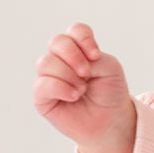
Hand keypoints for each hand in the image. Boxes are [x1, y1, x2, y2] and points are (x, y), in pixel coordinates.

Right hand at [33, 21, 134, 145]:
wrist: (111, 122)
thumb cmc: (110, 94)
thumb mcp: (110, 69)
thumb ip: (92, 57)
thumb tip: (67, 63)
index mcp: (79, 50)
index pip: (75, 31)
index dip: (83, 38)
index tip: (96, 55)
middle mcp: (61, 60)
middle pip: (57, 42)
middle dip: (73, 55)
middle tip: (87, 73)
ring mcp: (49, 77)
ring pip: (47, 63)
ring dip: (68, 75)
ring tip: (82, 90)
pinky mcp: (42, 96)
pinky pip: (43, 84)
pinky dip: (61, 88)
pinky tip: (74, 96)